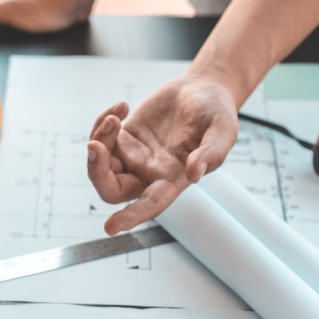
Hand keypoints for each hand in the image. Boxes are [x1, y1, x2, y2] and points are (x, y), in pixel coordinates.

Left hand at [86, 74, 238, 234]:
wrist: (203, 90)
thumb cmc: (216, 114)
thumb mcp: (223, 131)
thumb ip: (211, 154)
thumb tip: (193, 174)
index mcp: (172, 180)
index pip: (149, 205)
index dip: (131, 217)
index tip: (111, 227)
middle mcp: (148, 173)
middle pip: (111, 189)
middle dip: (96, 171)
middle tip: (95, 144)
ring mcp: (132, 156)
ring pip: (101, 164)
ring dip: (99, 139)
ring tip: (117, 116)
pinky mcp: (123, 137)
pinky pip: (101, 138)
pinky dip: (102, 123)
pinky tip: (122, 107)